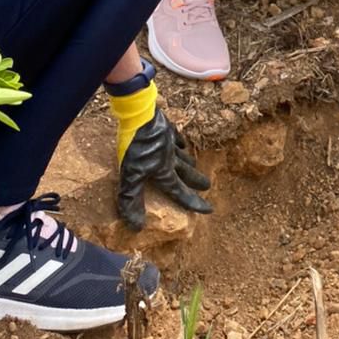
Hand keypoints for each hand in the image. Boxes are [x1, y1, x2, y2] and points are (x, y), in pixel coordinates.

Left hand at [108, 74, 212, 230]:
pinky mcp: (166, 128)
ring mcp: (169, 142)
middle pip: (186, 173)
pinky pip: (177, 137)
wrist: (140, 112)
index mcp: (163, 172)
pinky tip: (181, 144)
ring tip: (195, 165)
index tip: (208, 209)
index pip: (180, 192)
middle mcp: (171, 158)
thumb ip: (132, 200)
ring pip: (183, 155)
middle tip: (208, 186)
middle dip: (196, 182)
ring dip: (190, 163)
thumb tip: (137, 227)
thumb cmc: (134, 146)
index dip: (193, 203)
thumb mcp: (129, 176)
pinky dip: (181, 143)